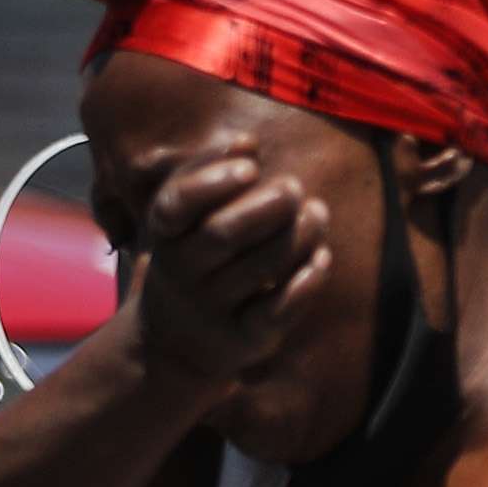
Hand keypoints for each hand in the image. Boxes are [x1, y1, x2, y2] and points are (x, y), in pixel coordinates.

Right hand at [115, 152, 333, 409]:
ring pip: (258, 271)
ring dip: (296, 237)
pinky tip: (323, 256)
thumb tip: (246, 142)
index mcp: (165, 237)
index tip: (250, 166)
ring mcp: (211, 310)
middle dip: (264, 207)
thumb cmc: (191, 260)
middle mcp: (181, 274)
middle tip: (294, 187)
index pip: (176, 204)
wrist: (173, 344)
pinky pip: (277, 311)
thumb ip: (209, 176)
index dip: (210, 181)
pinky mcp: (243, 339)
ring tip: (318, 212)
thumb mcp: (186, 222)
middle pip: (222, 235)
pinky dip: (305, 282)